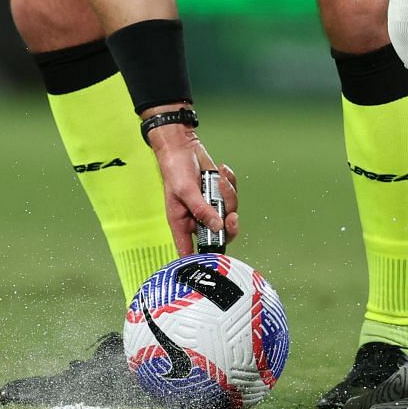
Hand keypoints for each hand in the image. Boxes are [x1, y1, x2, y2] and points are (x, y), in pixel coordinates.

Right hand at [147, 125, 239, 255]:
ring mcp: (210, 206)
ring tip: (220, 180)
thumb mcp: (185, 190)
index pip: (190, 250)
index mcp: (182, 223)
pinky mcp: (218, 195)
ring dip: (228, 196)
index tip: (215, 261)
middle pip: (219, 234)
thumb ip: (201, 209)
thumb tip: (217, 226)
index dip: (202, 259)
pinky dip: (230, 183)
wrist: (182, 146)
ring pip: (229, 213)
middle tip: (231, 216)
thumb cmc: (175, 169)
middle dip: (228, 225)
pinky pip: (232, 196)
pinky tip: (222, 173)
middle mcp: (197, 218)